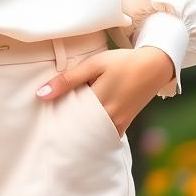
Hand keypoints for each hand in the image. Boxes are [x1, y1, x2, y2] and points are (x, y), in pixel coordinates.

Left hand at [34, 46, 174, 134]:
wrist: (154, 66)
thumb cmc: (122, 62)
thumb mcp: (93, 65)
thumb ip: (68, 79)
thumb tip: (41, 94)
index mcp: (99, 102)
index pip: (69, 118)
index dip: (55, 119)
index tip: (43, 120)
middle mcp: (110, 118)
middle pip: (80, 130)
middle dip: (66, 129)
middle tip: (50, 127)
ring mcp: (119, 123)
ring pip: (92, 134)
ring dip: (79, 131)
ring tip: (64, 127)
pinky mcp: (125, 124)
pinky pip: (105, 134)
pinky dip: (93, 132)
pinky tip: (84, 127)